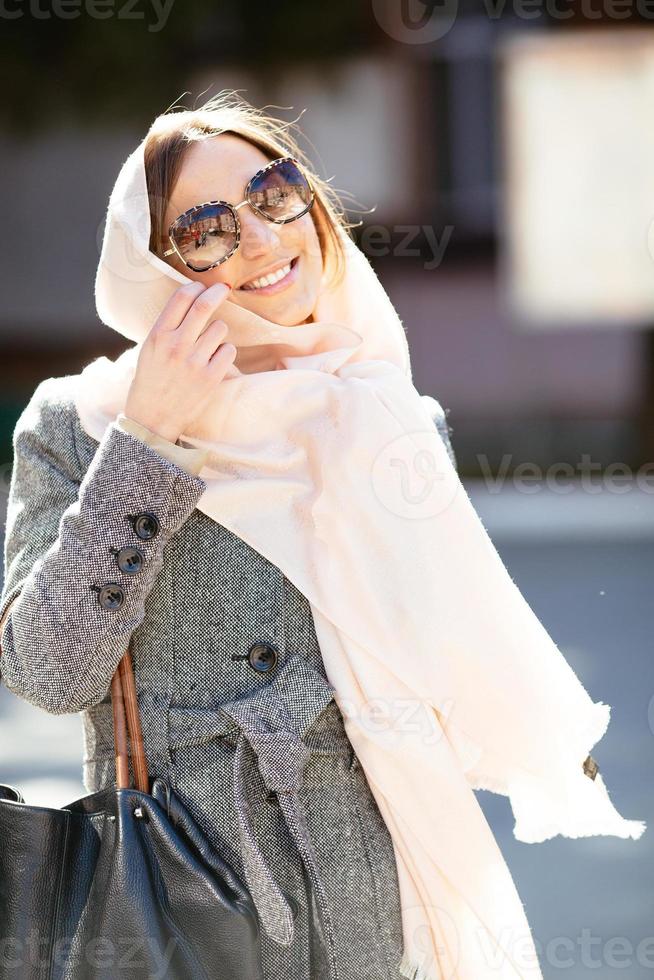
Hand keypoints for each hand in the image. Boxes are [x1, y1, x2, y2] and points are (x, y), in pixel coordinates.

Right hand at [124, 281, 235, 442]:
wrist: (152, 418)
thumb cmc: (150, 381)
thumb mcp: (149, 349)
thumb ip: (167, 327)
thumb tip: (190, 302)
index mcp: (158, 335)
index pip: (181, 298)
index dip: (195, 287)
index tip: (202, 286)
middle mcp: (176, 345)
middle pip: (204, 306)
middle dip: (217, 292)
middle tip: (224, 288)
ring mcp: (195, 362)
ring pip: (220, 328)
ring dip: (218, 331)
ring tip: (208, 344)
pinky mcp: (211, 377)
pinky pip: (228, 350)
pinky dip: (224, 352)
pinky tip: (214, 360)